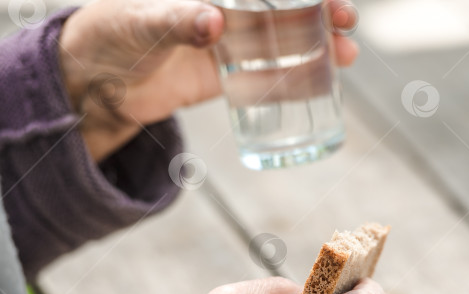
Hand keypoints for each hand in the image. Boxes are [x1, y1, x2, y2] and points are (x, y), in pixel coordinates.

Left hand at [58, 0, 358, 160]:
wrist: (94, 84)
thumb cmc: (108, 35)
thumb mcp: (140, 23)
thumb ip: (176, 21)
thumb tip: (214, 22)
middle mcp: (224, 9)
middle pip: (281, 7)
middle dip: (318, 12)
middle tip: (346, 21)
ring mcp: (228, 42)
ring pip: (282, 40)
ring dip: (316, 46)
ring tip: (346, 55)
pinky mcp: (226, 75)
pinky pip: (267, 77)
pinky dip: (294, 80)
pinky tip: (321, 83)